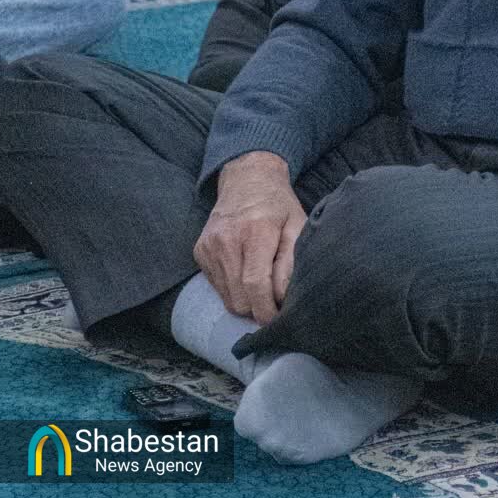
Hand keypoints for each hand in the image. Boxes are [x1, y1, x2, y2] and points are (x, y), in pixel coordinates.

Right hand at [194, 152, 306, 324]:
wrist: (247, 178)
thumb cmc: (278, 205)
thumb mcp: (298, 225)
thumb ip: (292, 261)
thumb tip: (283, 297)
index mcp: (255, 232)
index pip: (255, 285)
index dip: (267, 310)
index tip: (279, 319)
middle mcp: (226, 240)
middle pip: (239, 299)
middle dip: (258, 309)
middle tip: (275, 301)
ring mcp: (208, 247)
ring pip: (227, 298)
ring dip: (246, 301)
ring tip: (262, 284)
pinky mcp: (199, 252)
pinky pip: (217, 287)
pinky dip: (233, 289)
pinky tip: (245, 271)